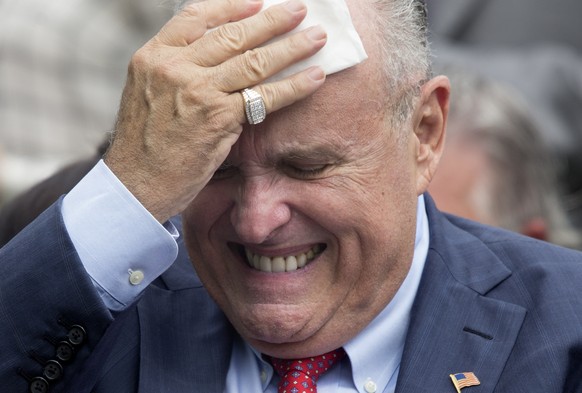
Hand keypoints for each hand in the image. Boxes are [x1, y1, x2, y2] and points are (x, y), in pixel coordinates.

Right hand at [104, 0, 326, 222]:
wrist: (137, 183)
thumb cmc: (143, 144)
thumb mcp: (147, 92)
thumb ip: (177, 70)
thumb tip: (216, 57)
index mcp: (154, 56)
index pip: (196, 16)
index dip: (231, 6)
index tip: (258, 1)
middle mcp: (175, 68)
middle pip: (233, 35)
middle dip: (272, 20)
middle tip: (298, 10)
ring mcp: (198, 91)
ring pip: (254, 60)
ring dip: (292, 47)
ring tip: (317, 38)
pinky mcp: (219, 118)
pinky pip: (266, 95)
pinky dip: (294, 85)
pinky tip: (315, 77)